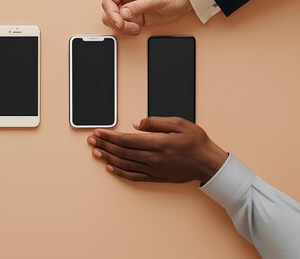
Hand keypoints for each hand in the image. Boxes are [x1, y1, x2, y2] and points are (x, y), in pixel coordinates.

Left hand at [87, 117, 226, 183]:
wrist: (208, 163)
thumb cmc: (196, 142)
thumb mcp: (179, 123)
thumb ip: (156, 122)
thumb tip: (136, 123)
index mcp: (158, 143)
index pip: (126, 139)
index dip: (109, 136)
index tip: (98, 132)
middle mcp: (153, 157)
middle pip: (121, 151)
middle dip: (104, 144)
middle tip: (91, 140)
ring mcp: (153, 169)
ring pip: (124, 163)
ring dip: (108, 157)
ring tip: (95, 152)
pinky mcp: (156, 177)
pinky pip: (133, 176)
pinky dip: (120, 172)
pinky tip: (110, 168)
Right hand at [102, 0, 191, 35]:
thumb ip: (138, 6)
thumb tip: (123, 13)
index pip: (108, 0)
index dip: (111, 13)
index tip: (120, 22)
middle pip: (108, 12)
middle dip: (117, 22)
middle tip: (130, 26)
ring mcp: (128, 7)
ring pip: (113, 21)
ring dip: (122, 28)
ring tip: (135, 28)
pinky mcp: (133, 16)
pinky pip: (122, 27)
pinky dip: (127, 31)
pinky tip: (137, 29)